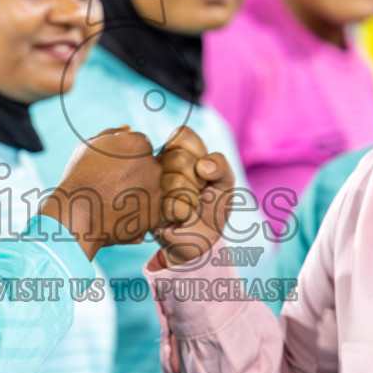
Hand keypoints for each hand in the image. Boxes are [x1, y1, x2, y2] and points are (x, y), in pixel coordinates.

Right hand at [40, 127, 163, 258]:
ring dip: (137, 195)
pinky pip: (149, 211)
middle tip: (112, 186)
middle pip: (150, 168)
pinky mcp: (154, 213)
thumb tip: (128, 128)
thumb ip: (112, 134)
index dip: (126, 160)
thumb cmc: (79, 177)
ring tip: (114, 202)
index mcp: (139, 144)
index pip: (142, 148)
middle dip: (135, 176)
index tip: (111, 170)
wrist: (75, 214)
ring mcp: (156, 191)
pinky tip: (118, 215)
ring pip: (151, 190)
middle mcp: (153, 165)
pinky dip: (137, 214)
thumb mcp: (89, 147)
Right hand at [154, 125, 234, 266]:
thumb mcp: (225, 181)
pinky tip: (182, 217)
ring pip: (174, 182)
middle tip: (198, 191)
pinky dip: (185, 213)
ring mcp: (149, 188)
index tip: (204, 170)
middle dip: (198, 179)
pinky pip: (170, 205)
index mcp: (173, 151)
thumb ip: (221, 164)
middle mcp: (156, 166)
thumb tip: (203, 167)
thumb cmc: (213, 205)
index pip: (181, 134)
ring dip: (192, 198)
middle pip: (178, 158)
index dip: (199, 153)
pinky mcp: (147, 211)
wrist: (206, 238)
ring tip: (190, 205)